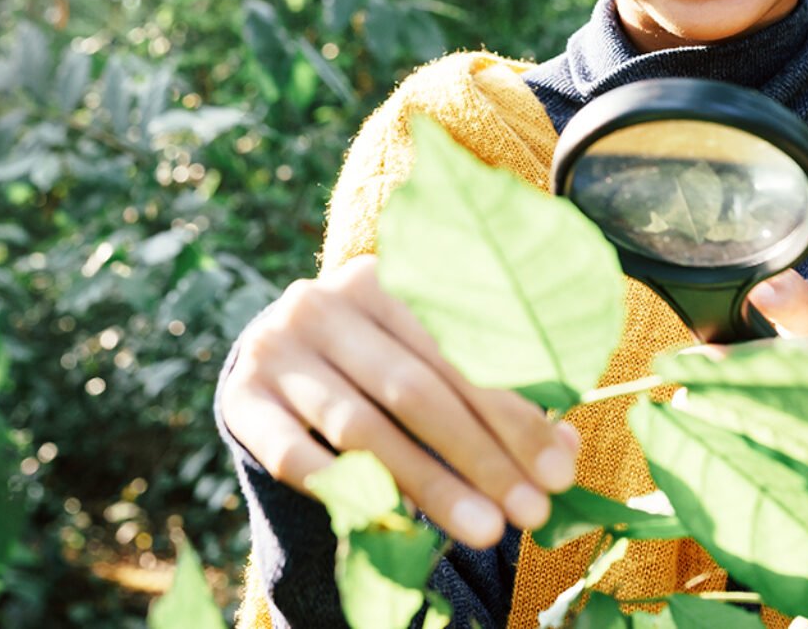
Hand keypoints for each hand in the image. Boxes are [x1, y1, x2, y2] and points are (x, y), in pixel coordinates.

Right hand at [218, 254, 580, 547]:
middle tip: (530, 511)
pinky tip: (399, 526)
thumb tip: (565, 448)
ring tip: (486, 529)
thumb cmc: (376, 368)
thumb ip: (495, 398)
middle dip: (482, 455)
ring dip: (431, 483)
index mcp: (384, 277)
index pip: (459, 347)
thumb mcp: (431, 364)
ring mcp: (275, 348)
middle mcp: (325, 302)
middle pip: (416, 387)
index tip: (559, 471)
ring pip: (363, 427)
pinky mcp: (242, 399)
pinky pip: (298, 456)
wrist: (273, 368)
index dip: (514, 411)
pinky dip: (350, 491)